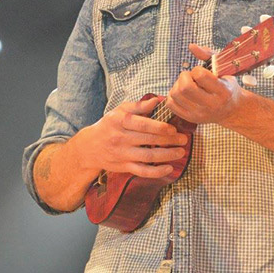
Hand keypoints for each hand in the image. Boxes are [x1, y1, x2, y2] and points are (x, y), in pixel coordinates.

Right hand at [72, 96, 188, 178]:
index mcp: (120, 121)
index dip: (160, 127)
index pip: (143, 124)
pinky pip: (142, 171)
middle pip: (149, 141)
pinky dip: (157, 172)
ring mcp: (122, 154)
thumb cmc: (109, 125)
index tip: (173, 128)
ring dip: (167, 155)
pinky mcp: (124, 167)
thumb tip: (159, 100)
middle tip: (183, 139)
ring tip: (181, 152)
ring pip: (148, 157)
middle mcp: (120, 138)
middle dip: (169, 141)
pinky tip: (169, 168)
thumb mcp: (120, 110)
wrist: (90, 147)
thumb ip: (139, 106)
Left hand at [165, 44, 241, 124]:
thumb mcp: (224, 69)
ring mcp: (200, 114)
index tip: (201, 72)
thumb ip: (208, 55)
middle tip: (190, 77)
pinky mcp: (191, 118)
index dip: (197, 70)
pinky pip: (171, 104)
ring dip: (177, 85)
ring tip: (186, 84)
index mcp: (223, 91)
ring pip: (176, 95)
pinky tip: (182, 93)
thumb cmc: (227, 86)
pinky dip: (172, 95)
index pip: (200, 76)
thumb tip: (191, 46)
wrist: (232, 111)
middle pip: (185, 87)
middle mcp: (212, 105)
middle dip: (184, 76)